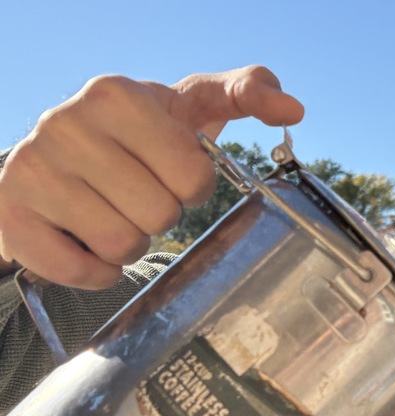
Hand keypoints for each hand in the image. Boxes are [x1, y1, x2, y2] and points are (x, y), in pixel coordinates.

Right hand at [0, 66, 303, 288]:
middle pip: (159, 214)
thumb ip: (245, 91)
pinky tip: (88, 243)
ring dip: (130, 243)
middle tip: (139, 196)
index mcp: (116, 95)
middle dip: (160, 215)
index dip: (191, 185)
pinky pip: (82, 271)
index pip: (192, 173)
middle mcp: (65, 125)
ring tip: (113, 214)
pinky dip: (96, 271)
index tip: (171, 171)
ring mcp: (33, 172)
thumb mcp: (190, 104)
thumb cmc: (137, 135)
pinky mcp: (12, 218)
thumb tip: (293, 108)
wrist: (51, 159)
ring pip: (122, 244)